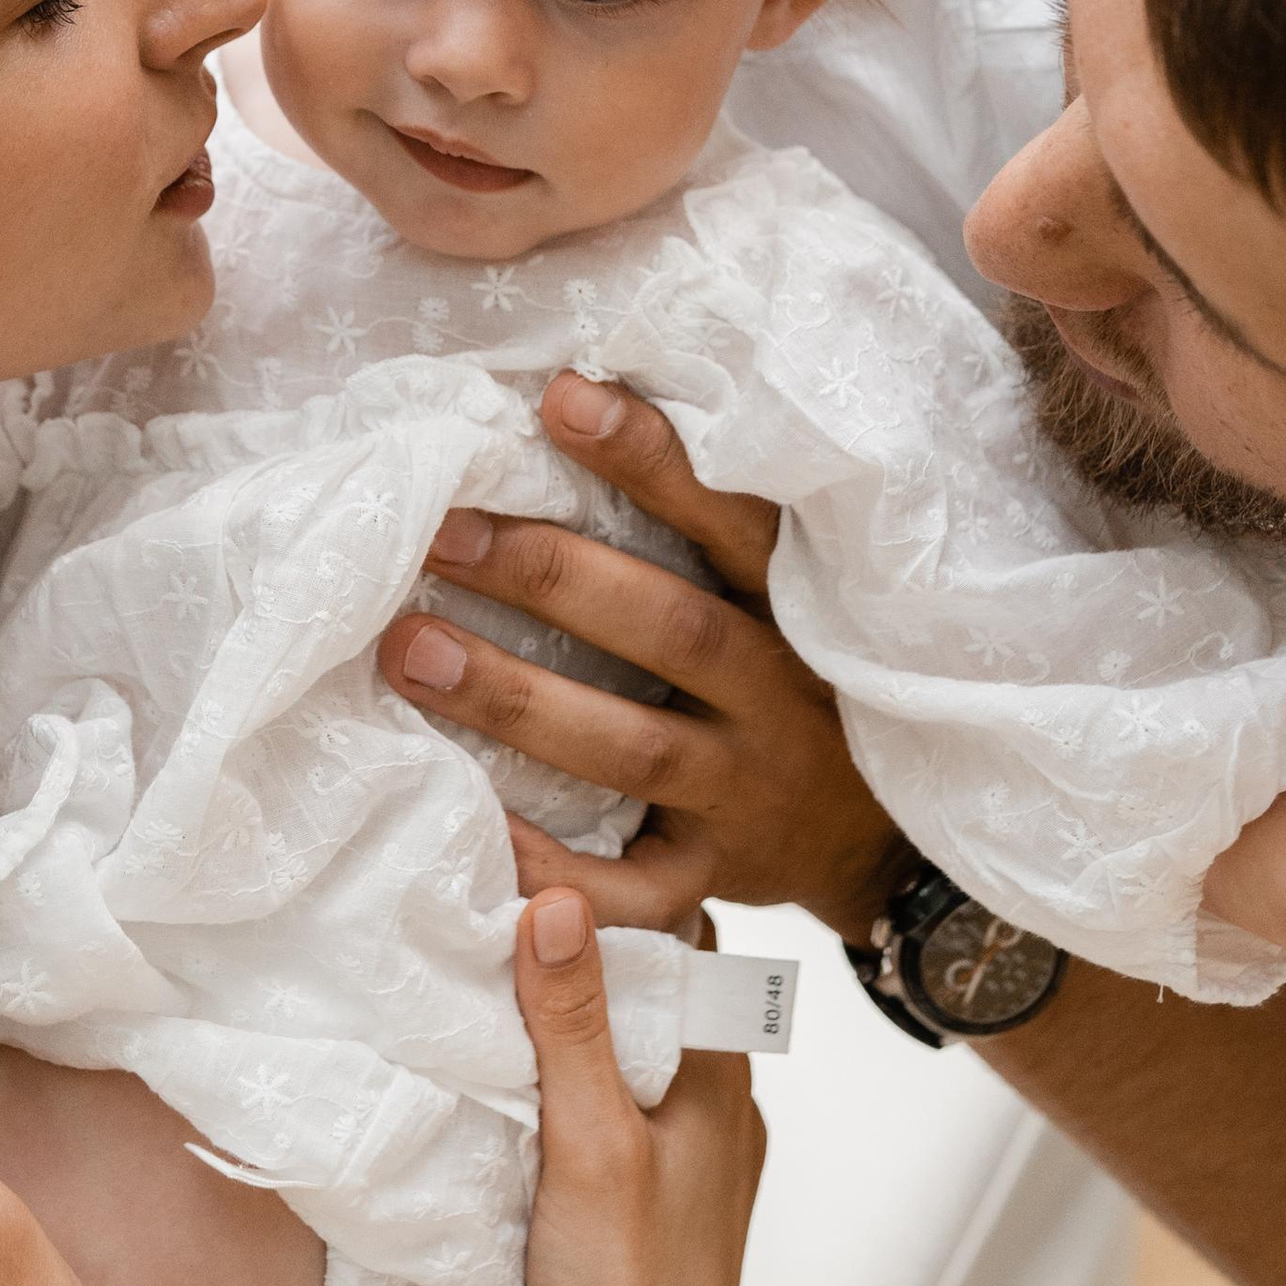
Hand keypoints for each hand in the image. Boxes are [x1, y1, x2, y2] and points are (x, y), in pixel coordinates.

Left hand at [378, 372, 902, 938]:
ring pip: (633, 747)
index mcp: (792, 607)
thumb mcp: (779, 595)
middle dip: (551, 578)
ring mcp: (746, 791)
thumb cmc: (790, 680)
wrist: (875, 839)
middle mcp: (778, 695)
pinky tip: (473, 824)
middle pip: (669, 629)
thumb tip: (567, 396)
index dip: (650, 458)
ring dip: (516, 698)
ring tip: (410, 653)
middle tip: (441, 534)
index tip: (559, 397)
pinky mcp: (712, 877)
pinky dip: (554, 865)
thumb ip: (699, 524)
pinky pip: (632, 889)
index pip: (730, 519)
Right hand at [516, 887, 757, 1285]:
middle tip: (510, 893)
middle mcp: (725, 1101)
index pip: (681, 938)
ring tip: (510, 968)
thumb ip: (574, 1025)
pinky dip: (591, 1066)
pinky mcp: (668, 1193)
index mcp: (720, 1073)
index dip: (619, 889)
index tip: (545, 849)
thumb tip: (558, 899)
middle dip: (598, 942)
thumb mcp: (587, 1145)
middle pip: (664, 987)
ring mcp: (702, 1151)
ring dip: (593, 1009)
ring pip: (648, 1043)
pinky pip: (634, 1095)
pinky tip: (533, 1072)